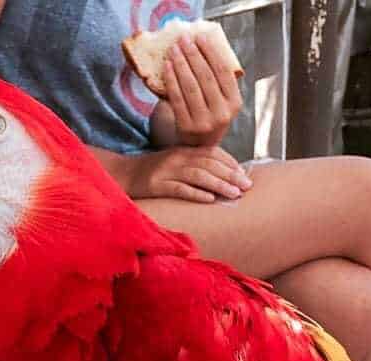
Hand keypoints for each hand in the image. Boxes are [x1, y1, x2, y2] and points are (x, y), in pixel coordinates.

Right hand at [125, 145, 252, 202]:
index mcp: (184, 150)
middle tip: (247, 186)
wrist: (123, 175)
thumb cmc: (154, 172)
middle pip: (209, 164)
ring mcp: (166, 171)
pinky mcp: (156, 185)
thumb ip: (196, 165)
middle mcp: (177, 158)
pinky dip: (196, 193)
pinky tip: (209, 199)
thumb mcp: (176, 162)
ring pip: (198, 175)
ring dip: (219, 184)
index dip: (231, 163)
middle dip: (231, 175)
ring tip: (234, 194)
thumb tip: (224, 176)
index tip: (244, 174)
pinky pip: (179, 189)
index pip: (212, 152)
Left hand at [163, 33, 242, 146]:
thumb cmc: (209, 118)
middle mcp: (222, 114)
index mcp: (234, 104)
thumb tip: (202, 48)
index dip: (211, 52)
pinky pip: (177, 98)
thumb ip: (218, 83)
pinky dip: (171, 80)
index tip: (200, 37)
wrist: (198, 150)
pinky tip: (167, 67)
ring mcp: (204, 122)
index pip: (224, 71)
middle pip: (206, 76)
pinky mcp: (186, 127)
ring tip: (173, 50)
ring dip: (180, 64)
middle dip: (193, 54)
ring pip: (190, 86)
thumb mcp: (222, 103)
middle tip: (183, 40)